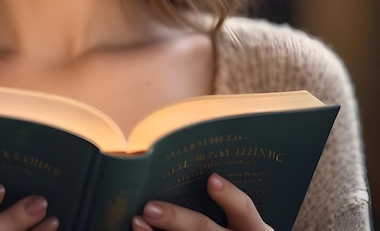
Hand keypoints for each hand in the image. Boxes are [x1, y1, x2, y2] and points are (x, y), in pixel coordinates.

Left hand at [132, 174, 273, 230]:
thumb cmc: (238, 223)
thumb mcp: (244, 219)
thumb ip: (227, 201)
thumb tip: (191, 167)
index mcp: (253, 227)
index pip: (244, 210)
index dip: (230, 196)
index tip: (211, 179)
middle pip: (206, 230)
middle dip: (177, 220)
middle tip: (150, 207)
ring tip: (137, 222)